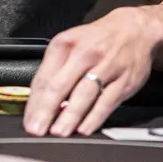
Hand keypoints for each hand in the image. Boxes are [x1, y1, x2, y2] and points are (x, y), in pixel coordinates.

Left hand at [24, 7, 160, 136]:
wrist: (134, 29)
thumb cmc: (97, 40)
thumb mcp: (71, 43)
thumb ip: (56, 69)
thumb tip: (40, 102)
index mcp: (66, 44)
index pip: (45, 77)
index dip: (34, 102)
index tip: (28, 120)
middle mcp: (85, 53)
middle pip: (61, 85)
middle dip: (46, 110)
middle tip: (37, 129)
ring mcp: (107, 66)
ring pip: (84, 94)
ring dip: (70, 116)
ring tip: (59, 132)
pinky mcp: (124, 80)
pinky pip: (107, 101)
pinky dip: (94, 117)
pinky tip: (84, 128)